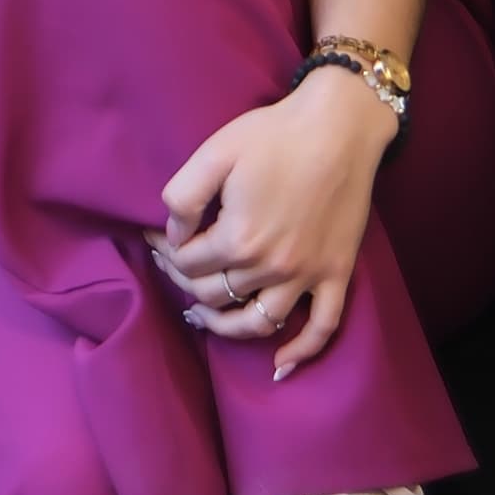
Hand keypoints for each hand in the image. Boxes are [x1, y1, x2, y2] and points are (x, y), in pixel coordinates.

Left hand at [150, 66, 404, 377]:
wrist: (339, 126)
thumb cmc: (273, 134)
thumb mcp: (214, 153)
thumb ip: (183, 197)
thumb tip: (173, 234)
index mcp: (238, 238)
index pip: (187, 263)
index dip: (165, 251)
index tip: (155, 237)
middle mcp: (271, 267)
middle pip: (215, 293)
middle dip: (185, 281)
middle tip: (173, 264)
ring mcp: (308, 275)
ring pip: (258, 322)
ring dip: (226, 326)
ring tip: (203, 317)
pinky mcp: (337, 274)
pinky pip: (322, 328)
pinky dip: (301, 352)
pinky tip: (280, 367)